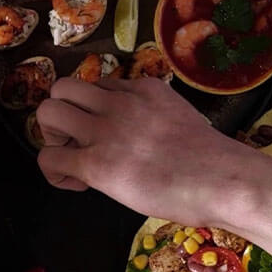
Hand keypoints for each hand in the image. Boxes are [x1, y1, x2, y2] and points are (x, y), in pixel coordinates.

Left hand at [35, 77, 259, 227]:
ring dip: (51, 137)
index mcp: (144, 89)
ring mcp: (106, 130)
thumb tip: (141, 138)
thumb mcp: (181, 119)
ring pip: (47, 112)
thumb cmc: (213, 162)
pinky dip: (54, 173)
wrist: (223, 179)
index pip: (99, 86)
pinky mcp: (96, 163)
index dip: (94, 112)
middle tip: (76, 143)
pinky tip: (77, 184)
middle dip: (61, 115)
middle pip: (63, 87)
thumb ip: (154, 118)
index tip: (108, 137)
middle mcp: (120, 103)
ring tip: (71, 159)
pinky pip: (48, 158)